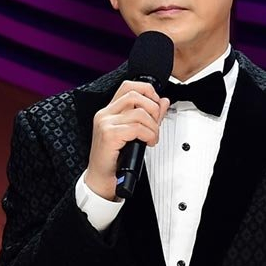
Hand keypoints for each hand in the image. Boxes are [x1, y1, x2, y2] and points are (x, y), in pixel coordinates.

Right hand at [85, 80, 169, 199]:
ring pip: (139, 113)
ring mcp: (105, 123)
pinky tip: (148, 142)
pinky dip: (148, 135)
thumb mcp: (134, 133)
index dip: (147, 90)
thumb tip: (163, 101)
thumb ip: (149, 116)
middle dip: (153, 108)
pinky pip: (136, 128)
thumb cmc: (114, 159)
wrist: (101, 180)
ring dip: (153, 126)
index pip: (128, 86)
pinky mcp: (109, 135)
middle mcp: (105, 114)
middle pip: (135, 95)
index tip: (156, 103)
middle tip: (156, 123)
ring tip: (152, 137)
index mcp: (109, 111)